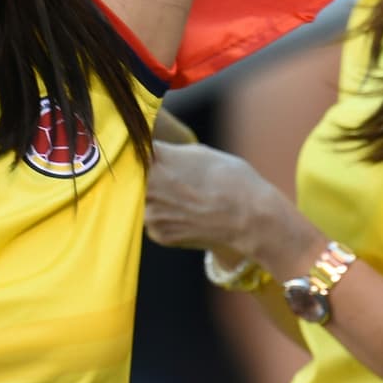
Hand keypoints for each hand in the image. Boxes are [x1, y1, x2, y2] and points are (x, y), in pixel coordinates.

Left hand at [144, 141, 311, 268]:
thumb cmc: (230, 178)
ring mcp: (150, 213)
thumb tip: (150, 150)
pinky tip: (185, 212)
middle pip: (131, 176)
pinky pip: (152, 219)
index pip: (131, 148)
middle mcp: (146, 186)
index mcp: (154, 159)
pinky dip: (163, 215)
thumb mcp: (197, 152)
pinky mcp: (158, 233)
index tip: (142, 148)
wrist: (252, 219)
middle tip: (165, 175)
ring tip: (181, 195)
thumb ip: (166, 152)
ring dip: (152, 196)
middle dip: (142, 173)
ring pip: (140, 199)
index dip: (137, 148)